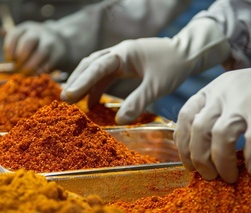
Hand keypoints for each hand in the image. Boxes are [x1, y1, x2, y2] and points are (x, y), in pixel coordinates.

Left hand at [3, 21, 65, 73]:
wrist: (60, 42)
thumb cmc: (35, 43)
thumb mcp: (24, 36)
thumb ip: (12, 38)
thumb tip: (1, 30)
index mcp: (26, 28)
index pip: (15, 34)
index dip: (10, 48)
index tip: (8, 59)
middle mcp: (38, 33)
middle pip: (29, 41)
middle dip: (21, 56)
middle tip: (17, 67)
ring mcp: (50, 43)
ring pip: (41, 53)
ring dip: (31, 65)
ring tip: (25, 73)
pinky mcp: (58, 54)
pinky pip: (49, 63)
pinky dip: (41, 70)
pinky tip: (35, 74)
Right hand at [61, 18, 229, 123]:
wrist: (187, 54)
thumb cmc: (173, 66)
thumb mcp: (157, 86)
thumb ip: (138, 102)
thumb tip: (120, 121)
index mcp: (124, 54)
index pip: (97, 67)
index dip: (82, 82)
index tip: (68, 97)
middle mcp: (119, 52)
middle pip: (90, 65)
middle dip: (76, 81)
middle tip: (63, 100)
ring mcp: (121, 57)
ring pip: (95, 69)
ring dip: (84, 83)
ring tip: (72, 101)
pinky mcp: (124, 64)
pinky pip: (104, 74)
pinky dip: (96, 87)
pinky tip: (93, 103)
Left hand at [175, 31, 250, 182]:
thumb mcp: (240, 93)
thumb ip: (221, 112)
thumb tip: (203, 149)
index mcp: (217, 88)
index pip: (186, 114)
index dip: (183, 142)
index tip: (189, 162)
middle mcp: (227, 91)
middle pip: (199, 129)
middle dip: (200, 158)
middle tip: (209, 175)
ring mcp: (249, 100)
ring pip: (220, 136)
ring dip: (222, 162)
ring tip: (229, 177)